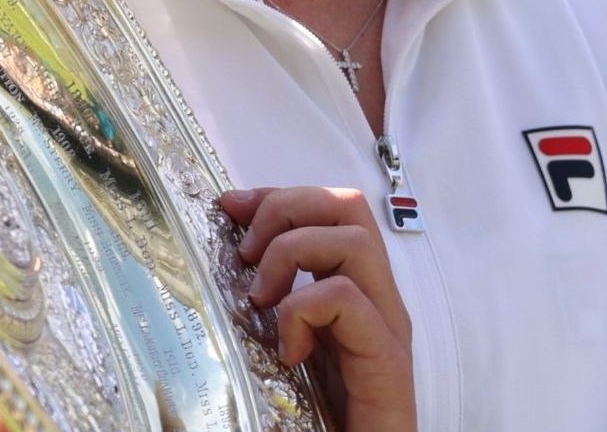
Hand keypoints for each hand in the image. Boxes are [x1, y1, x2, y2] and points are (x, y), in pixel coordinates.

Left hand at [221, 185, 416, 431]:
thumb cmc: (322, 417)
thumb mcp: (286, 346)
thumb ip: (270, 306)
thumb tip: (219, 264)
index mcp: (355, 290)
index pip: (329, 209)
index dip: (278, 196)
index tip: (230, 206)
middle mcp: (378, 299)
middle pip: (348, 206)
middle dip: (288, 207)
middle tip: (246, 252)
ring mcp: (386, 327)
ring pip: (354, 239)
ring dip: (294, 254)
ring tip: (262, 298)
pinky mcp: (386, 361)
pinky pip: (347, 298)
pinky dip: (304, 311)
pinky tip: (288, 351)